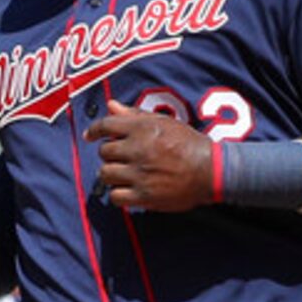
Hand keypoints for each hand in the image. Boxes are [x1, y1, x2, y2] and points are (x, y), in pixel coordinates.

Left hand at [89, 97, 213, 212]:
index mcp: (143, 128)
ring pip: (106, 174)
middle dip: (110, 154)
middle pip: (104, 152)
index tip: (90, 136)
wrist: (211, 171)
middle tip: (121, 158)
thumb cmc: (188, 144)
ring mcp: (140, 174)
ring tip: (123, 175)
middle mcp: (138, 149)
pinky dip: (118, 194)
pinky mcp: (145, 196)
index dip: (94, 131)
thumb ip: (135, 115)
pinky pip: (116, 196)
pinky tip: (127, 190)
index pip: (105, 126)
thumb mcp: (164, 123)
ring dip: (112, 174)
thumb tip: (111, 105)